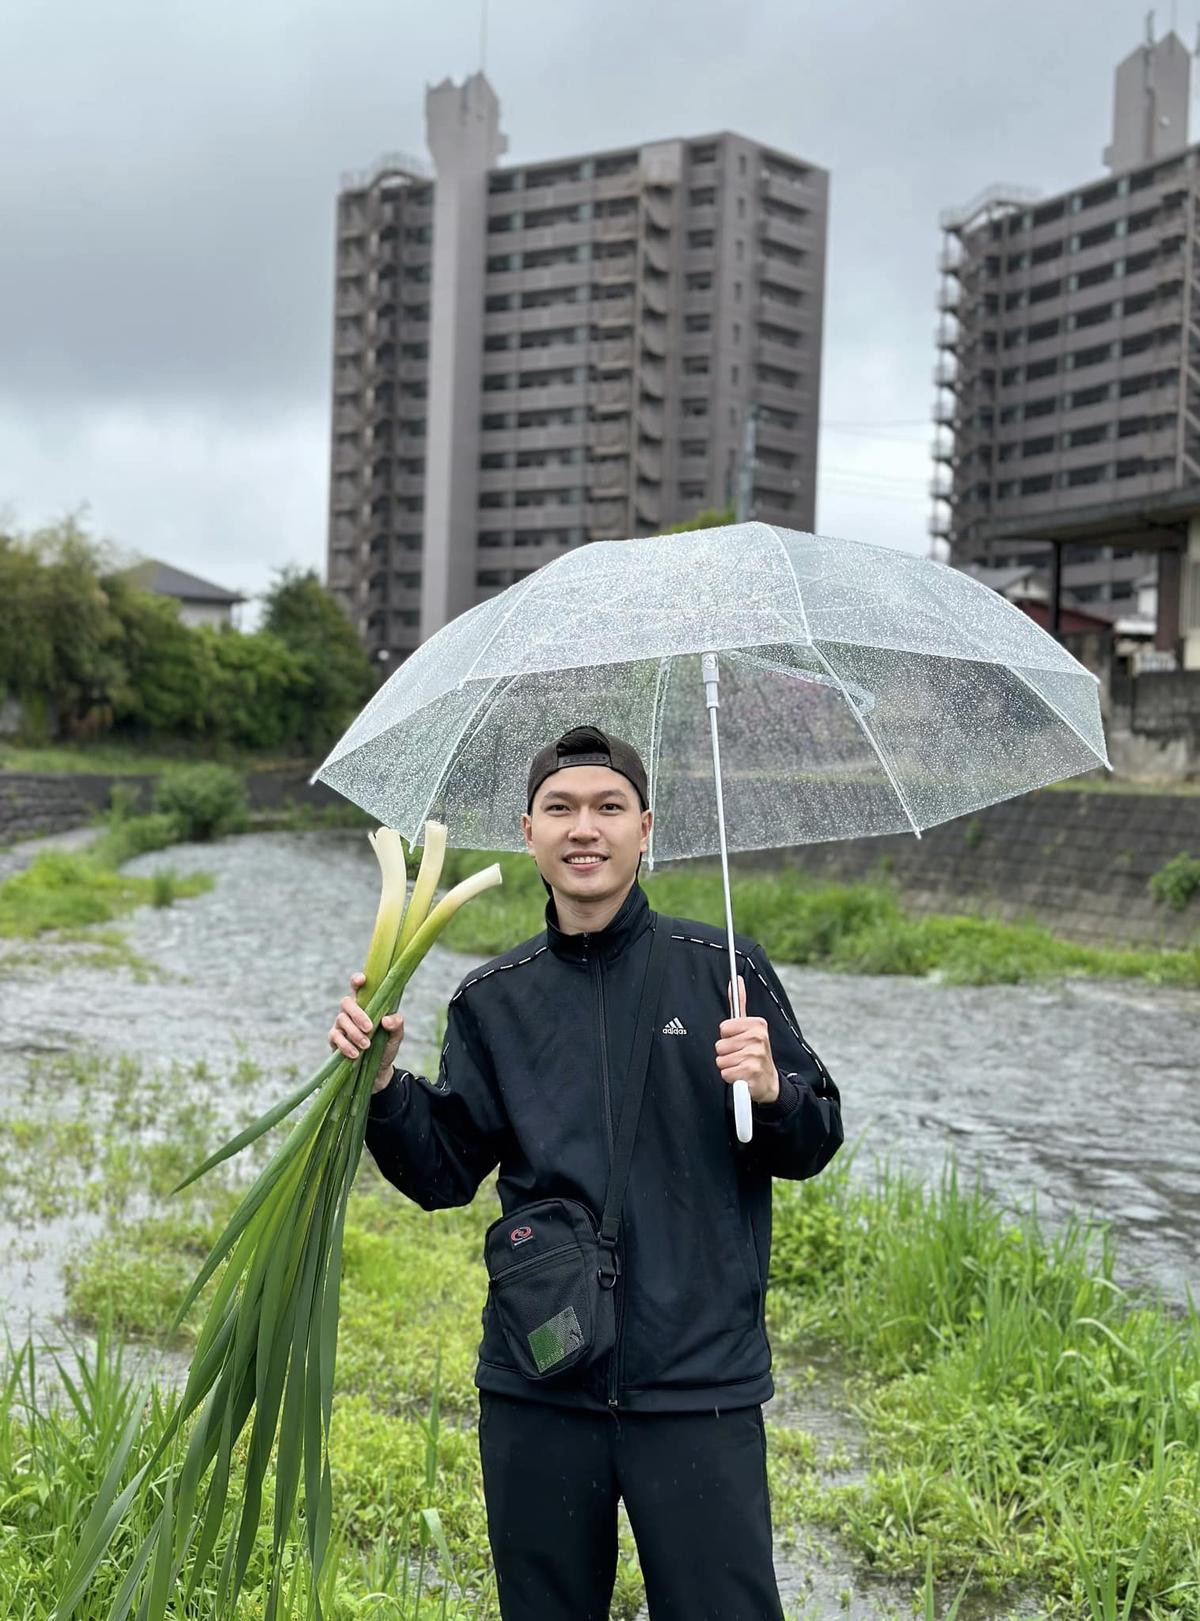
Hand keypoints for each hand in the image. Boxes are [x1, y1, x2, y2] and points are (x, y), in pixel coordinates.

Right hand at [328, 972, 404, 1092]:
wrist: (378, 1070)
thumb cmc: (386, 1045)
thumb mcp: (396, 1035)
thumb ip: (396, 1024)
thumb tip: (386, 1019)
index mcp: (366, 1004)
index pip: (358, 988)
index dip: (357, 980)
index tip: (362, 980)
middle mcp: (351, 1012)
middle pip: (346, 1003)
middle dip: (357, 1014)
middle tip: (370, 1028)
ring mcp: (341, 1025)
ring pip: (341, 1020)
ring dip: (354, 1033)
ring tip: (367, 1045)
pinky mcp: (335, 1040)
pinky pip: (335, 1037)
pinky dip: (345, 1045)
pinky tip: (356, 1054)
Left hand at [714, 975, 778, 1105]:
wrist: (768, 1080)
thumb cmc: (754, 1052)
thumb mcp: (749, 1026)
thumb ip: (740, 1002)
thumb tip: (736, 980)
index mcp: (758, 1024)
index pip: (723, 1028)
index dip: (727, 1036)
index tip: (738, 1040)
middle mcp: (759, 1038)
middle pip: (720, 1045)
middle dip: (726, 1052)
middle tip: (740, 1055)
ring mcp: (756, 1055)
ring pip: (721, 1059)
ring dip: (728, 1065)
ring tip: (741, 1065)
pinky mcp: (752, 1072)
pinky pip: (725, 1073)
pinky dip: (730, 1077)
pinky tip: (742, 1075)